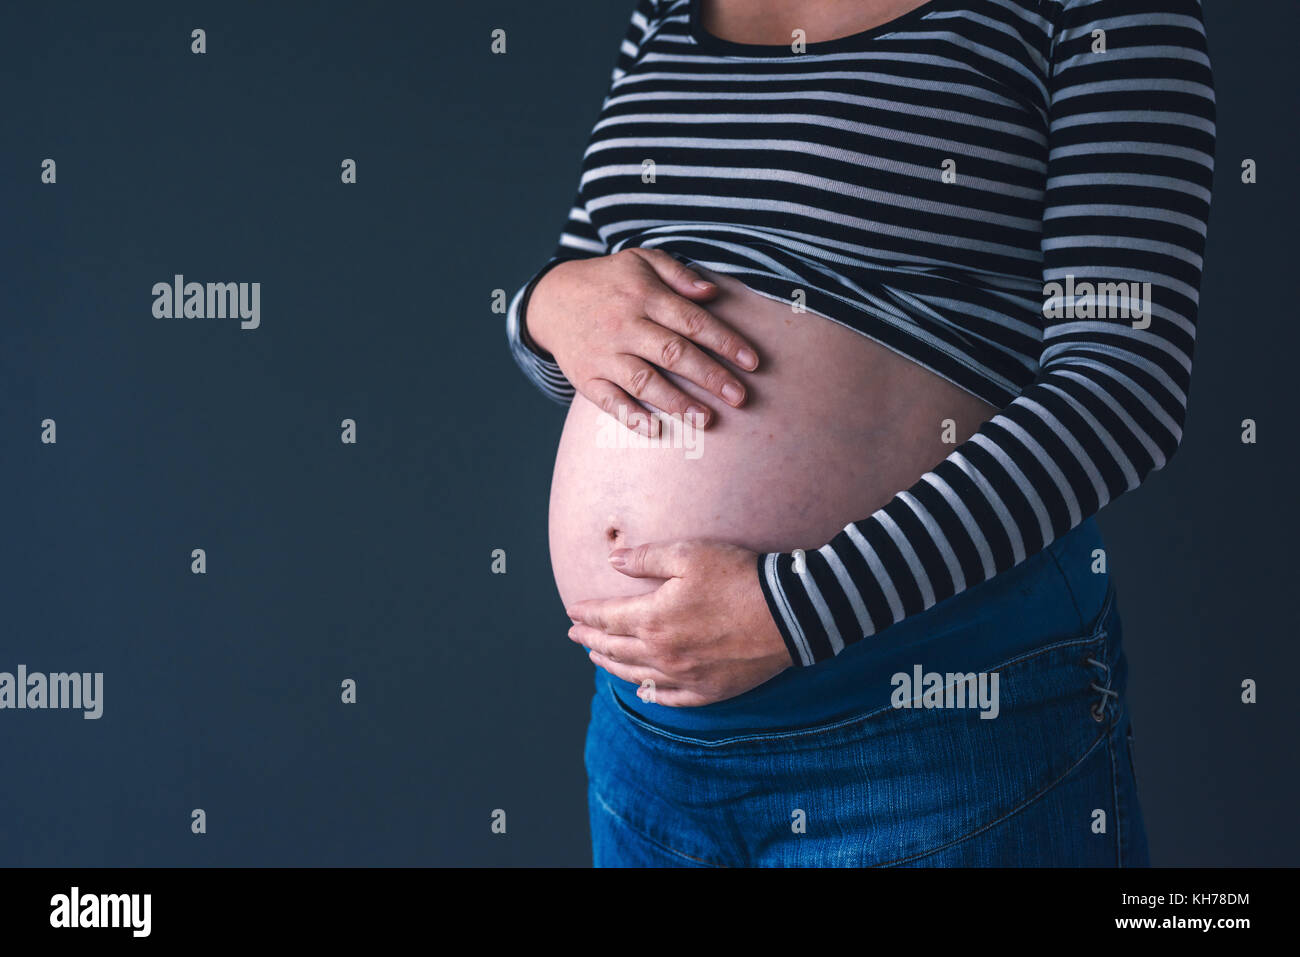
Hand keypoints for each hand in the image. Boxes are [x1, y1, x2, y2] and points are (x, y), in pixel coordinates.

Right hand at [525, 249, 759, 433]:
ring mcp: (604, 354)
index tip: (752, 363)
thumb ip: (678, 274)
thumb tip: (712, 292)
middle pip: (673, 353)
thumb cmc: (609, 282)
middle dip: (710, 377)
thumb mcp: (640, 261)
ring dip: (676, 402)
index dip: (724, 342)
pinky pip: (609, 401)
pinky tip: (656, 431)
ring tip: (706, 420)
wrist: (551, 301)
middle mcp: (624, 325)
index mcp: (643, 296)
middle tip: (740, 398)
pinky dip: (631, 417)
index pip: (691, 321)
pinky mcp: (586, 378)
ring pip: (643, 381)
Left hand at [565, 540, 793, 706]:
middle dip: (591, 640)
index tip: (572, 610)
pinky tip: (642, 690)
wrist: (789, 612)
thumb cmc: (738, 576)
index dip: (586, 613)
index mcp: (653, 619)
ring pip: (637, 676)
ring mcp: (685, 676)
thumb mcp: (689, 554)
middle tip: (575, 635)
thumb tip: (613, 561)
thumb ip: (646, 558)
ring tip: (598, 658)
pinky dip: (650, 694)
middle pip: (615, 648)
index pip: (607, 618)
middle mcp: (662, 653)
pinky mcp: (709, 691)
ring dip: (612, 666)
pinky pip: (670, 698)